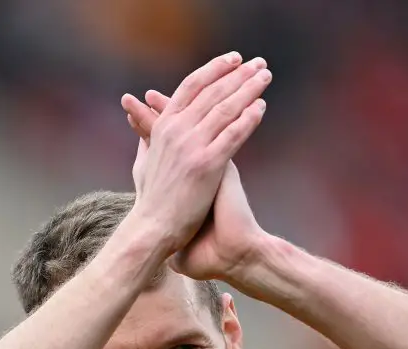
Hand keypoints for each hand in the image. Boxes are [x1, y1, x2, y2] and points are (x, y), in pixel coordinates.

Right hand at [119, 52, 269, 256]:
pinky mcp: (207, 165)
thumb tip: (142, 128)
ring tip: (265, 78)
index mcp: (164, 127)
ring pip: (225, 109)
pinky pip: (233, 135)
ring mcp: (191, 146)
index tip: (233, 59)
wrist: (153, 228)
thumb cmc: (151, 201)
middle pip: (212, 92)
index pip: (191, 86)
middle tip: (259, 63)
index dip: (214, 70)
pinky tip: (261, 107)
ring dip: (248, 90)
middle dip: (238, 74)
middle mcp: (177, 130)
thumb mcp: (143, 163)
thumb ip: (146, 141)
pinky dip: (248, 119)